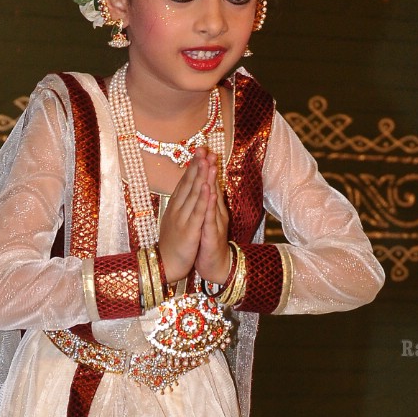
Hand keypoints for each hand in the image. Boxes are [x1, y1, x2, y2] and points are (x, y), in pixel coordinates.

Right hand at [158, 150, 214, 284]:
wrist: (165, 265)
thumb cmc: (171, 245)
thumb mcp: (174, 221)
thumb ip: (179, 206)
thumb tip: (183, 191)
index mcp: (175, 206)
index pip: (185, 182)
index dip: (193, 166)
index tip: (200, 151)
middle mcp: (177, 209)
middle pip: (189, 183)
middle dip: (198, 165)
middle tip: (204, 148)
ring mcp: (182, 219)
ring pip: (194, 194)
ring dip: (202, 176)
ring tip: (208, 161)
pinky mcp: (189, 230)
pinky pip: (198, 212)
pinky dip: (203, 199)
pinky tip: (208, 187)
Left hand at [192, 151, 231, 284]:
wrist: (215, 267)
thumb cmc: (208, 243)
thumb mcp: (205, 220)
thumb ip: (205, 204)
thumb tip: (203, 187)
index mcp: (212, 208)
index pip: (208, 184)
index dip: (205, 167)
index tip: (201, 149)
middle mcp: (216, 212)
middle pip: (212, 186)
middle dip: (209, 167)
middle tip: (207, 149)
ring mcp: (215, 223)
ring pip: (214, 199)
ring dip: (212, 181)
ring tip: (211, 164)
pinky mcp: (213, 235)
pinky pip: (211, 218)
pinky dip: (211, 205)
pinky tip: (211, 193)